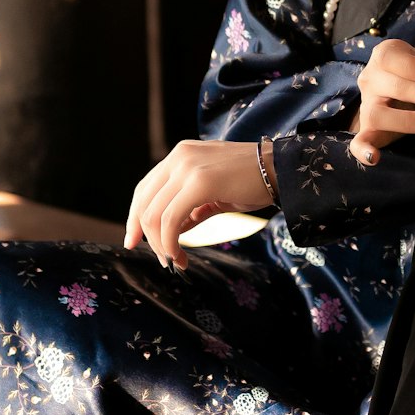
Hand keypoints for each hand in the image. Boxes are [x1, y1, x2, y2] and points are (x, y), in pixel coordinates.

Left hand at [124, 139, 272, 270]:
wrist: (281, 170)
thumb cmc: (252, 181)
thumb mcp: (213, 192)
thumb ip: (189, 207)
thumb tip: (172, 231)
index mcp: (180, 155)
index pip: (145, 188)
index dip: (135, 218)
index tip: (133, 242)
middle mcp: (178, 157)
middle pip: (144, 202)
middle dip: (147, 237)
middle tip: (162, 259)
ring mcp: (187, 167)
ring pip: (155, 214)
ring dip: (161, 244)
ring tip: (176, 260)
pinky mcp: (199, 182)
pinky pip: (171, 219)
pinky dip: (170, 242)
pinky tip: (180, 255)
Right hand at [348, 38, 414, 165]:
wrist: (394, 84)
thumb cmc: (414, 71)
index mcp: (383, 56)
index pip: (391, 57)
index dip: (413, 67)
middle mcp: (371, 79)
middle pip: (394, 87)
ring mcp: (367, 105)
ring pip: (378, 114)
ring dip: (410, 121)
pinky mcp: (368, 129)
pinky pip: (359, 141)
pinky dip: (365, 150)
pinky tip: (375, 158)